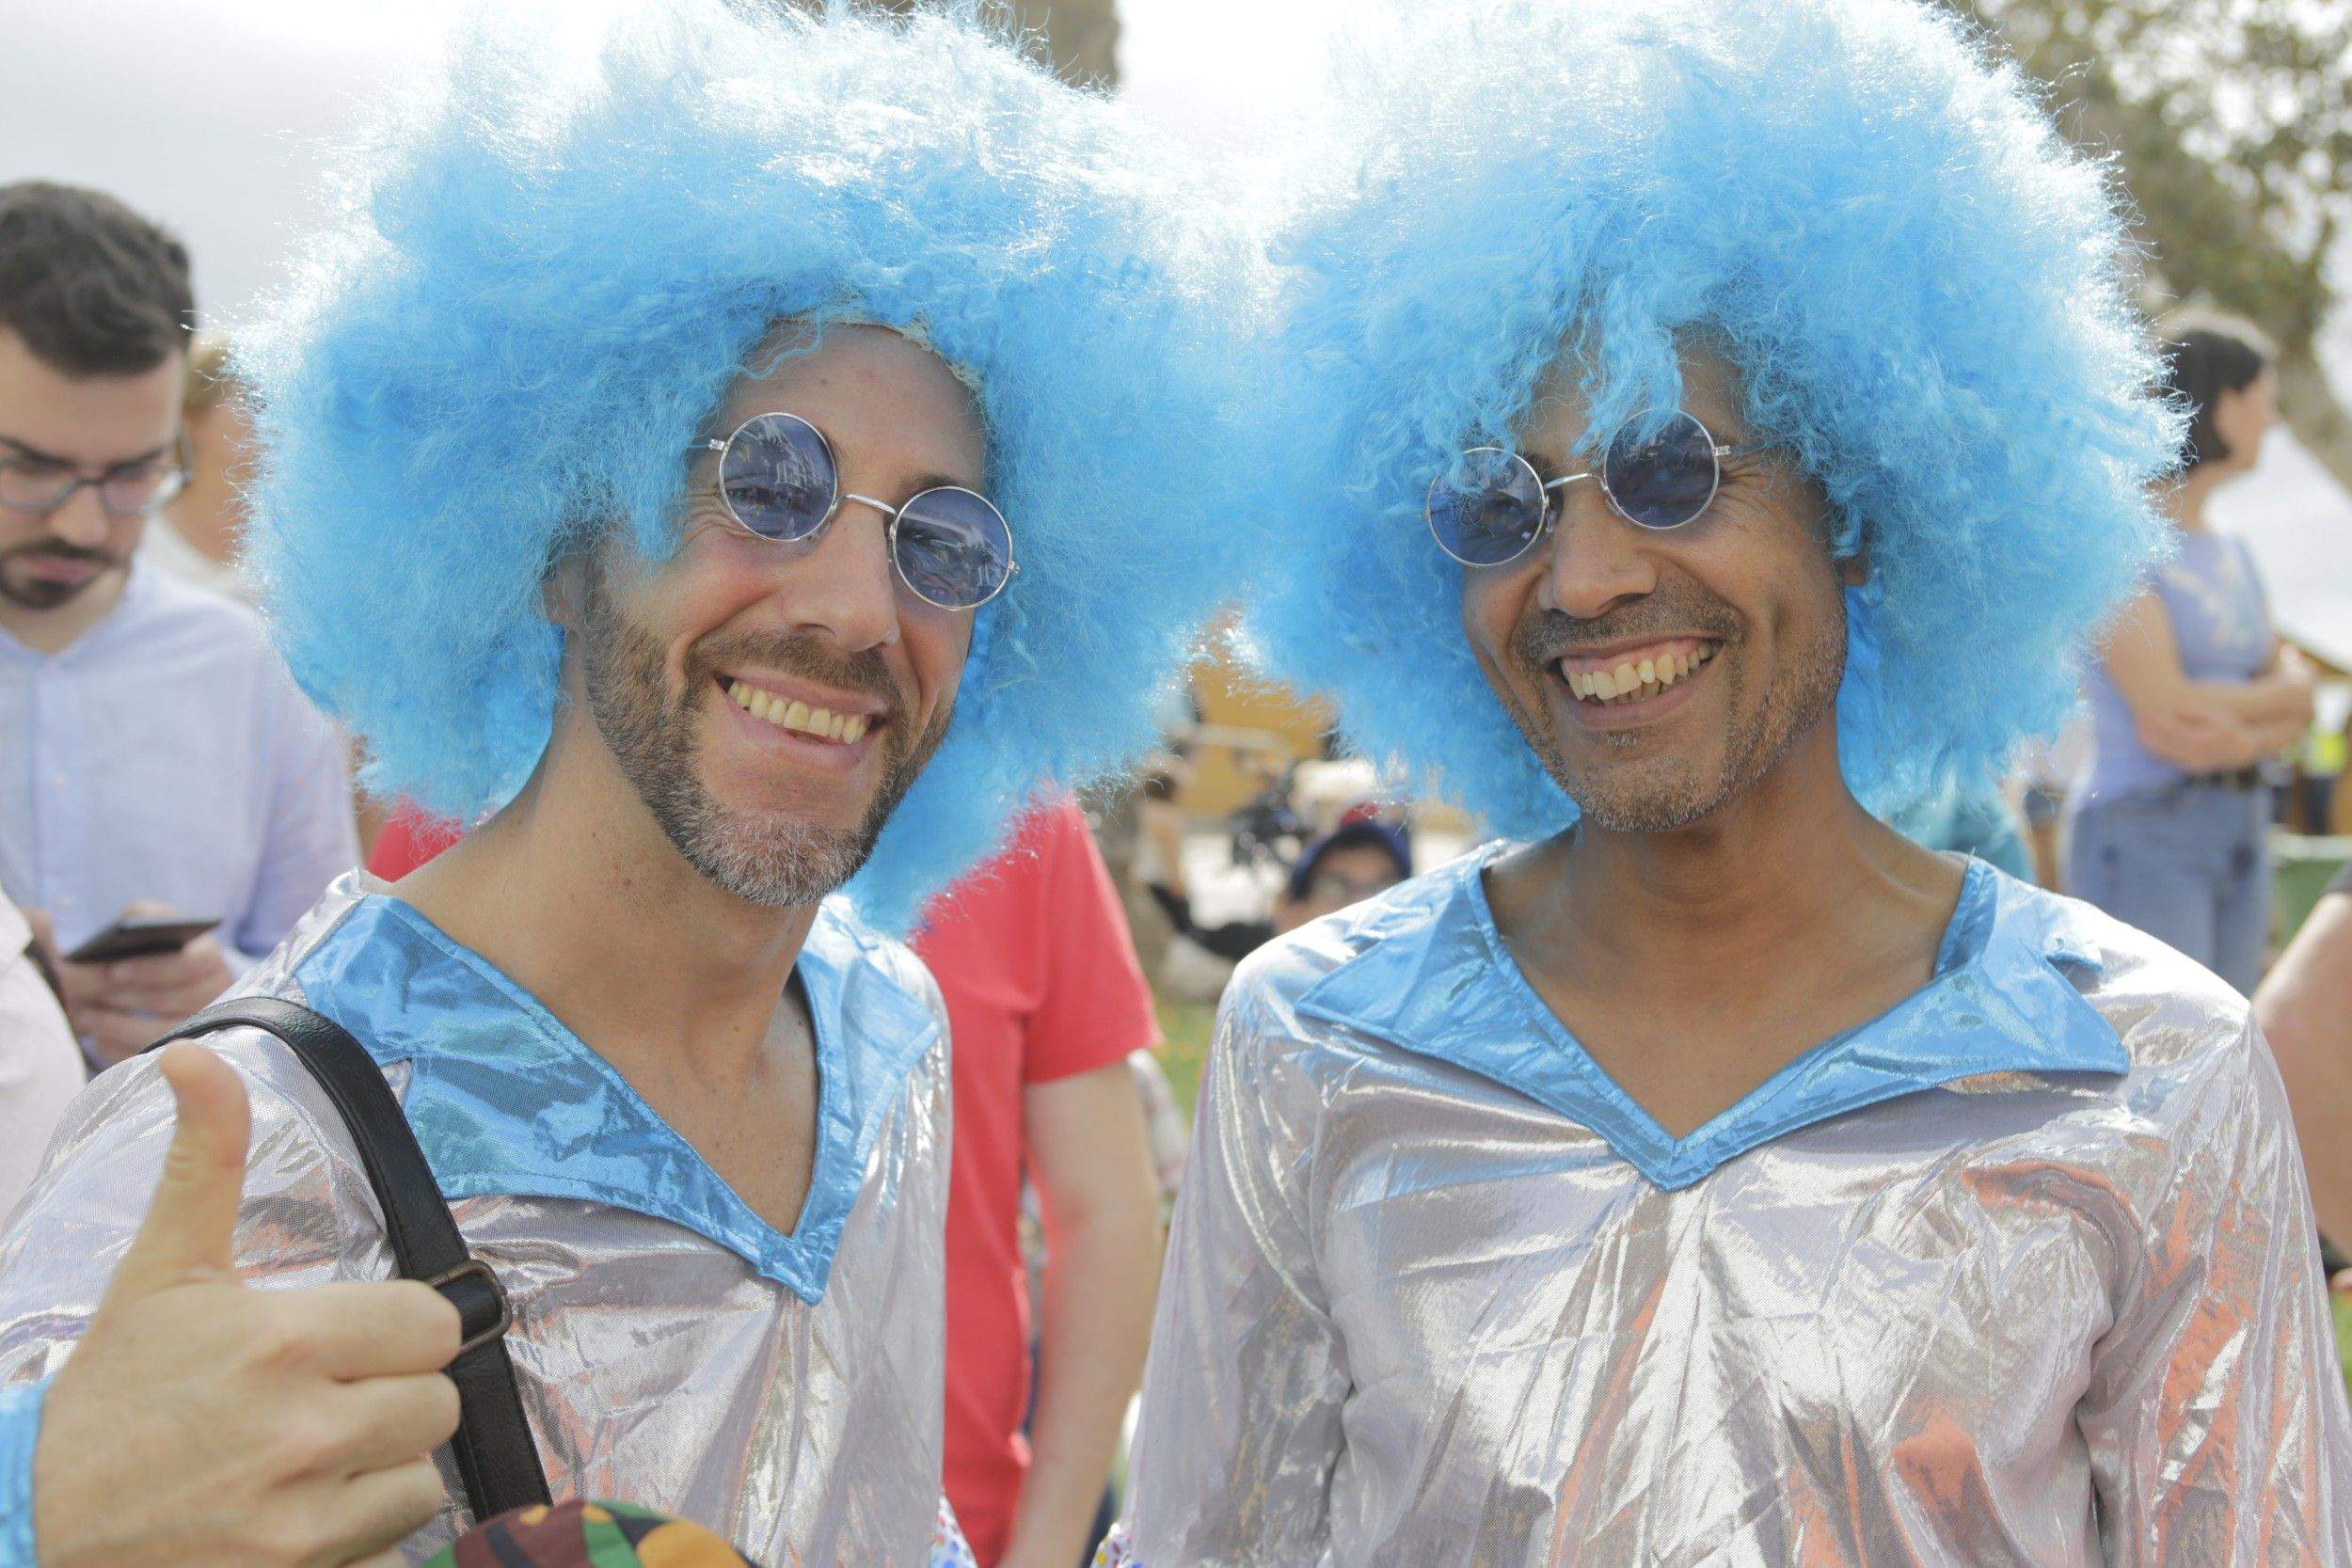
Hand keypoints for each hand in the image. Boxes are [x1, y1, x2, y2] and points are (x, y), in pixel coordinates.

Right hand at [32, 1044, 461, 1567]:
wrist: (30, 1526)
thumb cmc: (108, 1397)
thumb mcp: (160, 1273)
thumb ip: (204, 1160)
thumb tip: (193, 1059)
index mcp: (284, 1341)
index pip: (432, 1325)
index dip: (397, 1334)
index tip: (349, 1344)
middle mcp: (305, 1429)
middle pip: (437, 1403)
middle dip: (389, 1401)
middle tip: (317, 1406)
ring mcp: (302, 1517)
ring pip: (422, 1480)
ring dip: (376, 1474)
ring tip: (300, 1466)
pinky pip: (392, 1547)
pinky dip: (357, 1538)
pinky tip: (293, 1520)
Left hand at [61, 902, 236, 1065]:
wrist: (154, 977)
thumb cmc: (148, 947)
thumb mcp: (147, 922)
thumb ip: (139, 917)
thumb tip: (128, 925)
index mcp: (209, 957)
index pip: (192, 963)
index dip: (151, 969)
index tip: (113, 971)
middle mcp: (216, 993)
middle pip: (177, 1001)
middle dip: (127, 999)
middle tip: (86, 997)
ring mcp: (204, 1027)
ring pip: (163, 1033)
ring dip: (118, 1025)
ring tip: (85, 1016)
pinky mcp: (180, 1052)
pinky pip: (151, 1057)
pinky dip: (120, 1047)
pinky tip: (97, 1036)